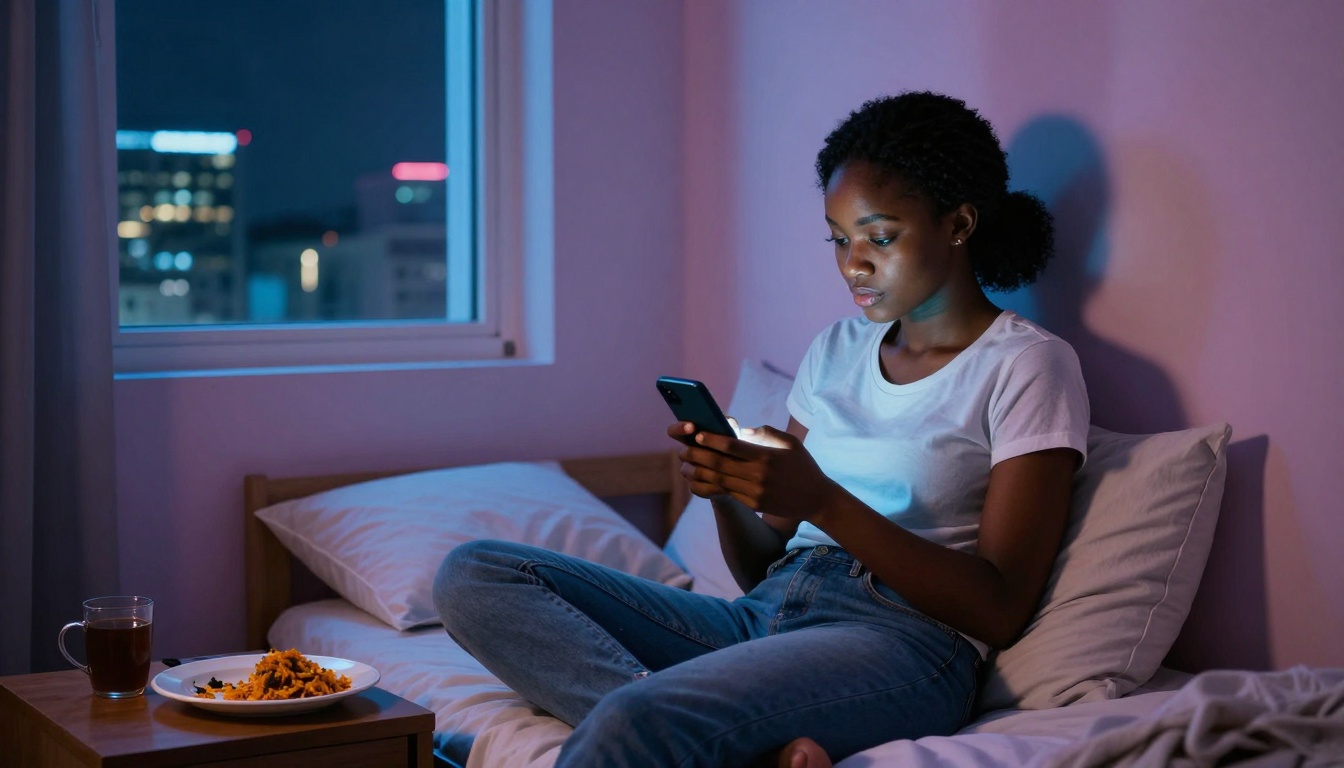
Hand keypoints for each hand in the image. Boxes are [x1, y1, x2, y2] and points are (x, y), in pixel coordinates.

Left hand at [675, 423, 837, 519]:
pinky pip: (726, 493)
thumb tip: (741, 430)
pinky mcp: (753, 503)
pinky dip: (710, 485)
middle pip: (719, 464)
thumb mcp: (790, 442)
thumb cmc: (803, 465)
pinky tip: (700, 479)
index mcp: (766, 456)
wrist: (816, 499)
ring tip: (685, 465)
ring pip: (719, 480)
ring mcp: (754, 492)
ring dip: (699, 472)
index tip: (698, 435)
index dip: (711, 440)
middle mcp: (758, 475)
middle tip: (683, 450)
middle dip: (697, 456)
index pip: (731, 446)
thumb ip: (766, 433)